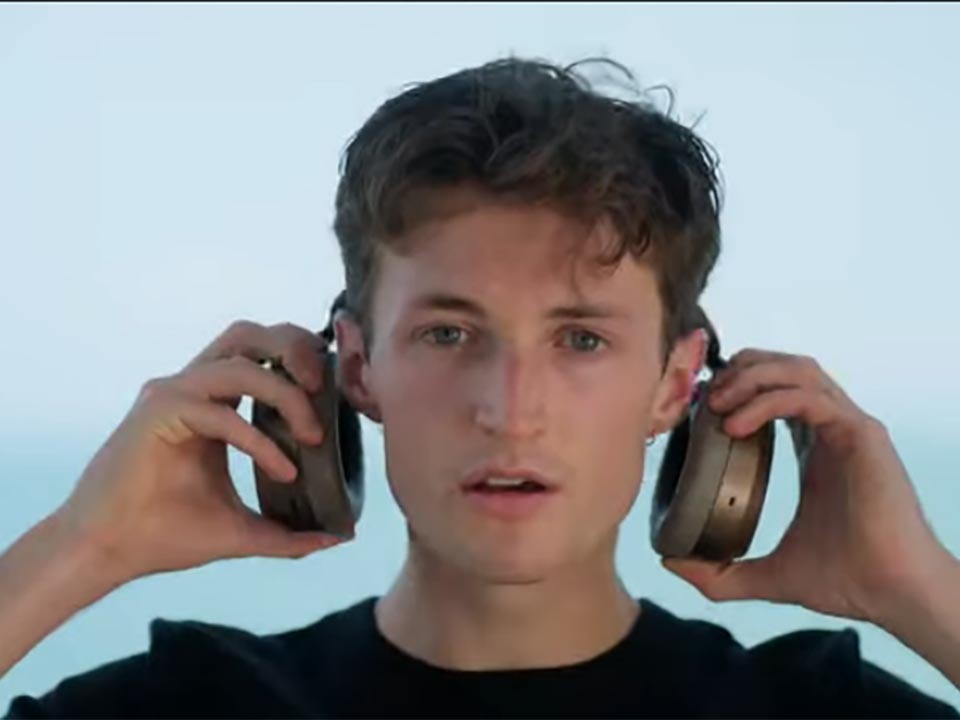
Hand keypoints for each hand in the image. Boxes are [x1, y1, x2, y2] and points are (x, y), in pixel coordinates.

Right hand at [54, 320, 346, 584]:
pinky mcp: (158, 413)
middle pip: (250, 334)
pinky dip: (258, 439)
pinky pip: (221, 412)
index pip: (262, 355)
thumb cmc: (166, 534)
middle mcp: (193, 388)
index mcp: (214, 402)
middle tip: (325, 389)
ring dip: (285, 392)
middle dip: (295, 348)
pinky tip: (283, 470)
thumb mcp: (244, 530)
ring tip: (313, 433)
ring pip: (239, 361)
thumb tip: (339, 537)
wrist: (107, 553)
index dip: (302, 360)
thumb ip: (291, 531)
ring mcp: (173, 395)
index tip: (336, 396)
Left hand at [661, 348, 950, 623]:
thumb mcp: (768, 574)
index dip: (736, 387)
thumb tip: (670, 563)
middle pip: (784, 367)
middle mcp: (832, 429)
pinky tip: (737, 425)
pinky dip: (769, 401)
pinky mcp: (861, 435)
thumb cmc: (846, 581)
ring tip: (716, 404)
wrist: (894, 595)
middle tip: (705, 398)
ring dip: (751, 377)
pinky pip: (810, 397)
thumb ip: (720, 572)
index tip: (699, 408)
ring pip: (798, 370)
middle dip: (740, 370)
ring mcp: (849, 427)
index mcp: (814, 447)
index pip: (774, 390)